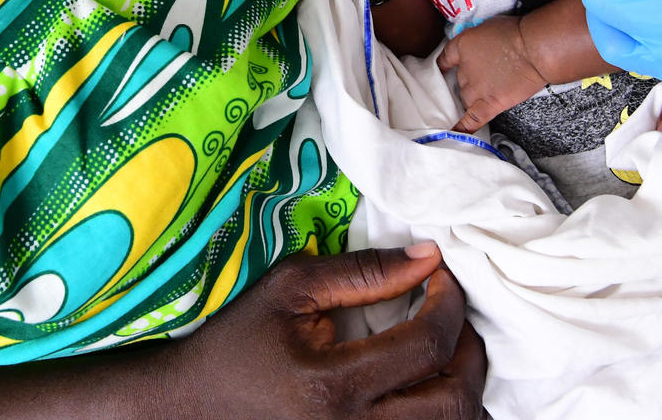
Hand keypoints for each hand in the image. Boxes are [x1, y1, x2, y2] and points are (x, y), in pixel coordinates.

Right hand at [174, 246, 485, 419]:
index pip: (427, 346)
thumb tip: (428, 257)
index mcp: (334, 385)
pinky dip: (442, 412)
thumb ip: (363, 271)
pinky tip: (429, 383)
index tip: (440, 276)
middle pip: (454, 402)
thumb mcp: (290, 289)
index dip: (449, 303)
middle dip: (470, 350)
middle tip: (452, 313)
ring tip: (447, 349)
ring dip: (463, 386)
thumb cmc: (238, 341)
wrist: (191, 404)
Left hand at [439, 16, 546, 133]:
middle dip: (467, 80)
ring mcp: (475, 89)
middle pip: (458, 80)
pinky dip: (463, 128)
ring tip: (487, 93)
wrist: (534, 49)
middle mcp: (463, 70)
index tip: (443, 70)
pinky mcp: (489, 104)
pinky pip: (472, 120)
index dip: (444, 66)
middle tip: (484, 77)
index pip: (445, 59)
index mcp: (461, 46)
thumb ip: (478, 42)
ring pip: (465, 98)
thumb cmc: (516, 33)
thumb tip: (481, 51)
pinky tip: (456, 134)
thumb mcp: (488, 27)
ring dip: (472, 97)